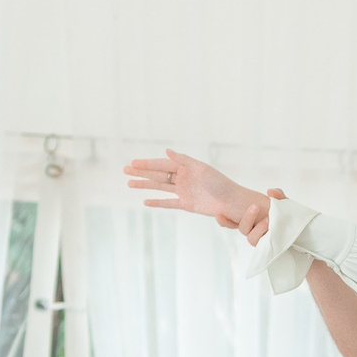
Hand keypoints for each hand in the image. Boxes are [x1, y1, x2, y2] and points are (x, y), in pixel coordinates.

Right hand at [124, 151, 271, 241]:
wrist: (232, 202)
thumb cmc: (220, 183)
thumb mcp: (202, 169)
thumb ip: (184, 160)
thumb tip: (167, 151)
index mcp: (186, 167)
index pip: (162, 164)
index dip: (147, 163)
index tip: (133, 162)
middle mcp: (183, 178)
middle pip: (157, 174)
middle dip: (141, 172)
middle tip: (124, 170)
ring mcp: (183, 192)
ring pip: (159, 187)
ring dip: (144, 185)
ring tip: (129, 184)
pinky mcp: (186, 205)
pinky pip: (168, 203)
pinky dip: (157, 202)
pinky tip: (145, 201)